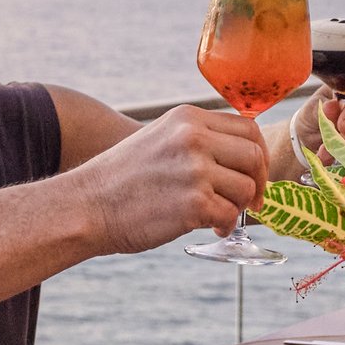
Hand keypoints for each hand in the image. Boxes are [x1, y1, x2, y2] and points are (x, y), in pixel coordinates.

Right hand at [79, 103, 266, 250]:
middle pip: (253, 157)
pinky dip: (224, 225)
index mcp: (188, 118)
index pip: (247, 129)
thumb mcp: (161, 137)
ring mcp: (194, 170)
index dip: (257, 155)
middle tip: (250, 201)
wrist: (87, 205)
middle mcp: (194, 138)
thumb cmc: (123, 179)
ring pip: (246, 188)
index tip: (253, 174)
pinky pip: (230, 215)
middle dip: (257, 183)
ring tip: (218, 215)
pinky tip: (209, 226)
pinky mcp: (193, 203)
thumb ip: (199, 139)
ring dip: (238, 206)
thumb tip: (243, 158)